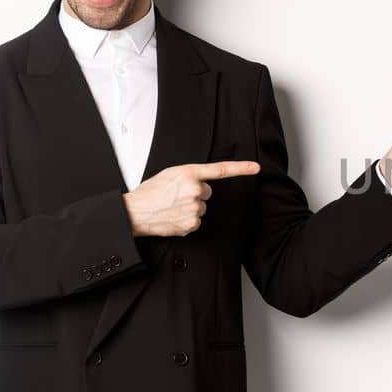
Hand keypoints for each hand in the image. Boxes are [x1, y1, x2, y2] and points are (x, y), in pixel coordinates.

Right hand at [122, 160, 260, 236]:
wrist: (135, 212)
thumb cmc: (150, 192)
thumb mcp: (170, 175)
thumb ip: (189, 177)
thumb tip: (201, 184)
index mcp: (189, 173)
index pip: (220, 170)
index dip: (241, 168)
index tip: (256, 168)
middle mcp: (195, 190)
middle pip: (207, 192)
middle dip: (195, 194)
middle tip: (175, 196)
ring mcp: (195, 208)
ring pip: (201, 207)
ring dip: (190, 208)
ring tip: (171, 207)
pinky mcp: (192, 224)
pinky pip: (196, 221)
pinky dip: (186, 220)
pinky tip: (173, 217)